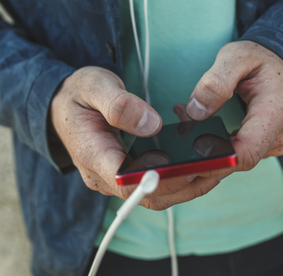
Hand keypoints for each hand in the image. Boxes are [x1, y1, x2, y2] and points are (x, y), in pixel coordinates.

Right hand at [51, 66, 222, 209]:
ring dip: (187, 185)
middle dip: (185, 184)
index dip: (162, 180)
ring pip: (155, 196)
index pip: (128, 182)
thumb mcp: (95, 86)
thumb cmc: (78, 94)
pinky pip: (154, 187)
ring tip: (217, 166)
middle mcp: (102, 175)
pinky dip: (178, 179)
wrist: (63, 104)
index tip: (192, 167)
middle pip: (148, 195)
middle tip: (218, 165)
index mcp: (92, 154)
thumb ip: (120, 105)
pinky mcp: (124, 175)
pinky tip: (199, 164)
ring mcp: (113, 179)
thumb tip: (152, 126)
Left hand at [185, 41, 282, 173]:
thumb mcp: (236, 57)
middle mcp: (281, 133)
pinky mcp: (268, 145)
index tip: (191, 152)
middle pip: (238, 159)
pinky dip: (220, 143)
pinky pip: (241, 152)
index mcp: (276, 111)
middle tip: (181, 125)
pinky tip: (203, 127)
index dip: (216, 160)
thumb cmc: (262, 59)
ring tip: (187, 116)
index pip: (247, 152)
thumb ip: (215, 81)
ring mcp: (277, 142)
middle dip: (206, 150)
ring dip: (210, 145)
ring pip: (237, 157)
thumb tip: (196, 112)